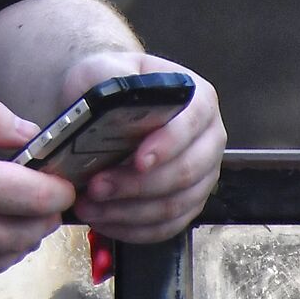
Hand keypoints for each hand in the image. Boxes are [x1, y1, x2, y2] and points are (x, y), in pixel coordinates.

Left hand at [57, 50, 226, 246]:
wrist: (104, 109)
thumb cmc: (109, 85)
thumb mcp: (104, 69)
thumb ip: (113, 75)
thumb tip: (120, 94)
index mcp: (198, 99)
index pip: (192, 123)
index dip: (168, 145)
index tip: (138, 160)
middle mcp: (209, 139)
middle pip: (186, 172)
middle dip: (138, 186)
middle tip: (97, 187)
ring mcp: (202, 176)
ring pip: (175, 205)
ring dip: (129, 212)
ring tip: (90, 205)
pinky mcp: (188, 204)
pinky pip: (167, 228)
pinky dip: (134, 229)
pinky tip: (104, 220)